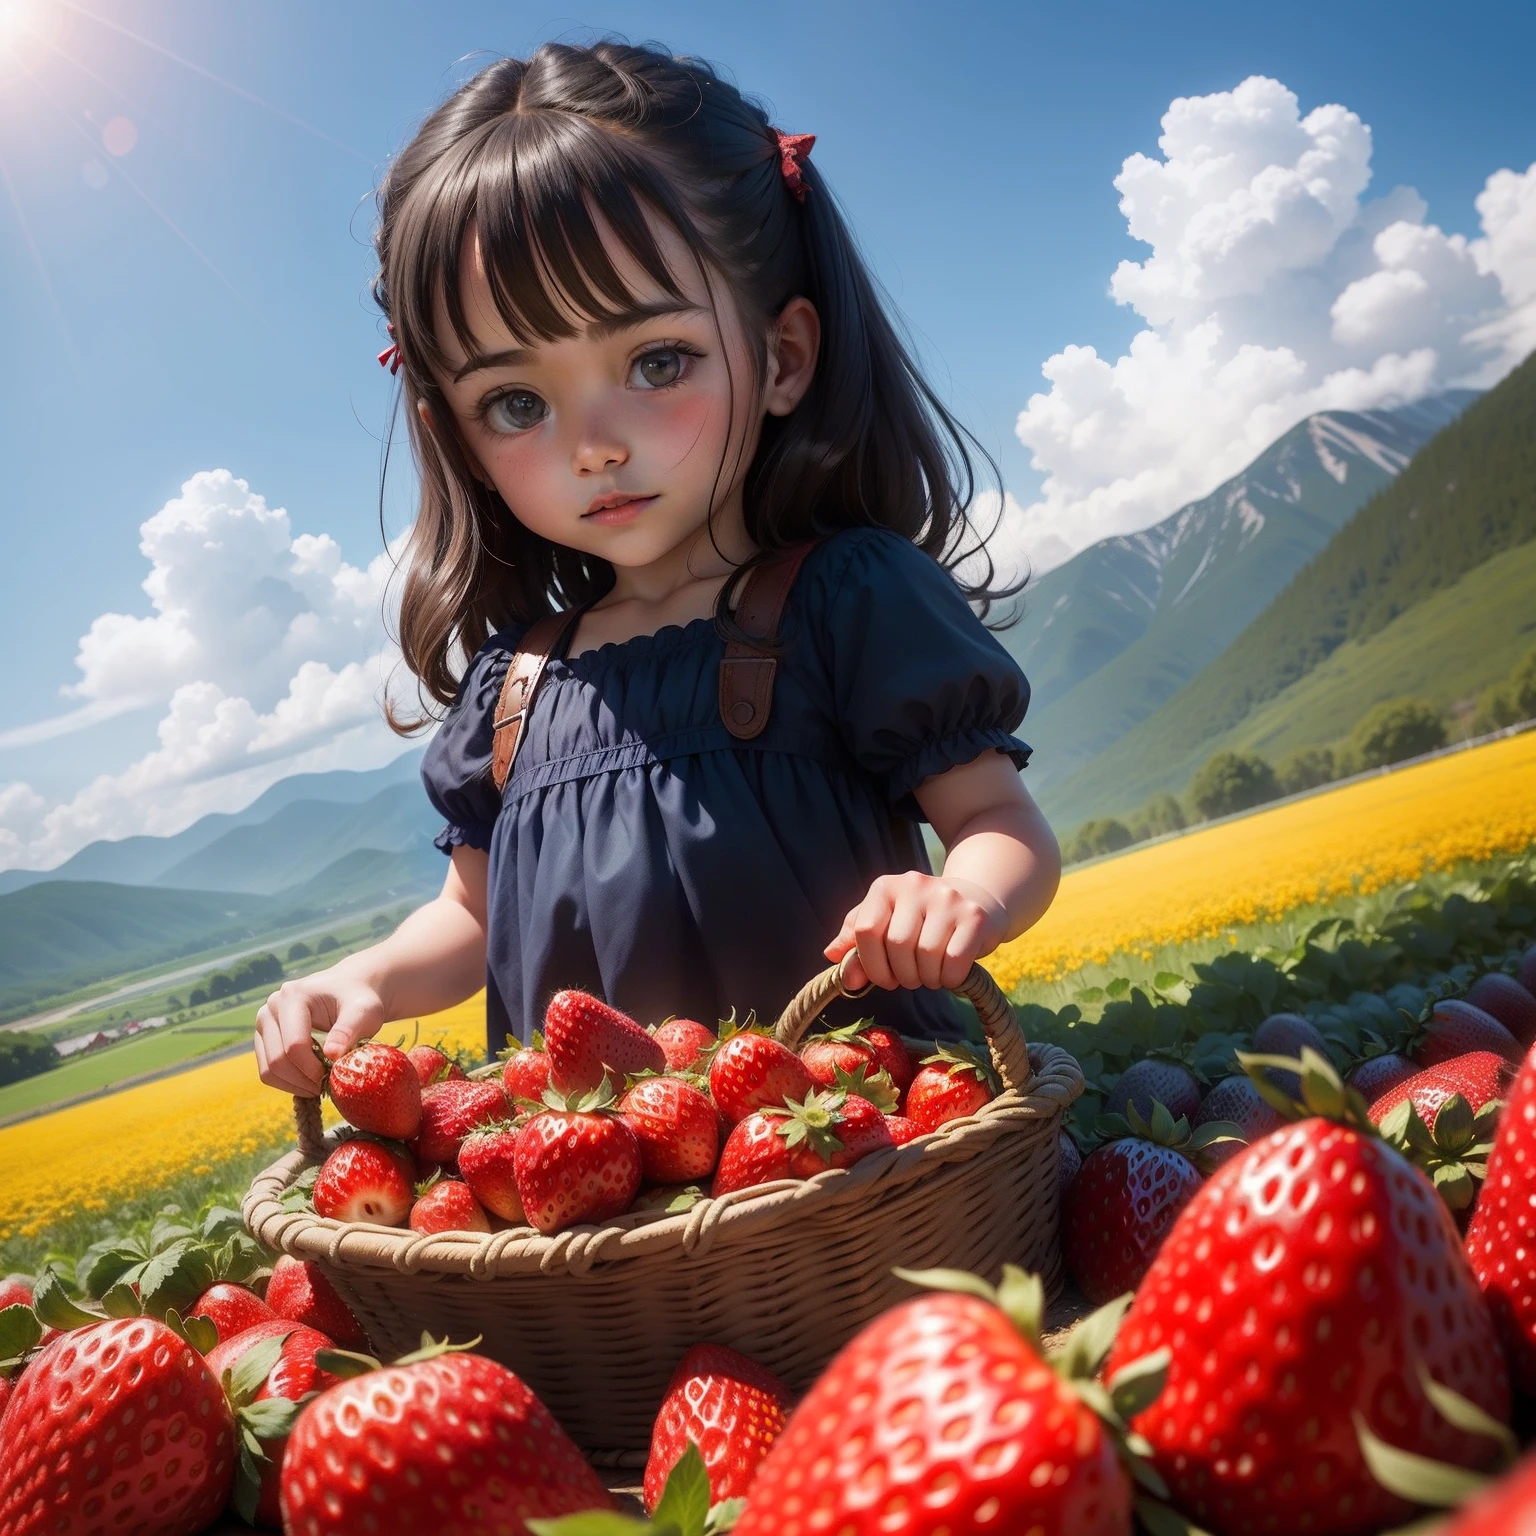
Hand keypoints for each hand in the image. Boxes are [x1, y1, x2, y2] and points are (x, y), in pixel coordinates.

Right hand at [253, 969, 385, 1097]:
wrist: (353, 989)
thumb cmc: (360, 999)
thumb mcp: (364, 1011)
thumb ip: (348, 1030)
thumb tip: (331, 1054)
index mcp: (293, 996)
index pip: (294, 1045)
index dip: (313, 1069)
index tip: (334, 1077)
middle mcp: (271, 1008)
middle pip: (277, 1059)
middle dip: (303, 1080)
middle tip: (327, 1087)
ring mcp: (264, 1023)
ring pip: (268, 1069)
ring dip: (294, 1085)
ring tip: (320, 1086)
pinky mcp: (265, 1037)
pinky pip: (268, 1070)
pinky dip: (288, 1082)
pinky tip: (311, 1081)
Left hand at [824, 872, 1006, 991]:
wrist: (976, 901)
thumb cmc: (920, 920)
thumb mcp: (884, 924)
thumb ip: (855, 941)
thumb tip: (831, 955)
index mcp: (885, 887)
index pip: (865, 930)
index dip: (870, 964)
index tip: (883, 978)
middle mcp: (915, 885)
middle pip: (897, 945)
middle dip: (901, 974)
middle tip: (910, 978)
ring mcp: (947, 898)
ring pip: (927, 955)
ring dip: (926, 978)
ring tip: (930, 974)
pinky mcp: (974, 916)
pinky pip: (955, 961)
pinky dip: (950, 978)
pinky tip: (950, 974)